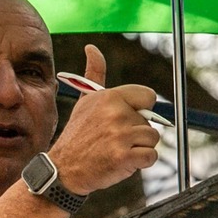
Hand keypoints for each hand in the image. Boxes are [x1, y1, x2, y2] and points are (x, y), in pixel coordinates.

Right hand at [46, 44, 159, 193]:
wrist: (65, 169)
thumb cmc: (79, 134)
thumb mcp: (85, 100)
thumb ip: (94, 73)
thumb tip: (91, 47)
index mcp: (110, 97)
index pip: (148, 96)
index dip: (140, 110)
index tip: (125, 119)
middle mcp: (116, 113)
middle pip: (150, 121)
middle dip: (136, 133)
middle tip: (114, 140)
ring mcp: (120, 135)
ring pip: (152, 139)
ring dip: (140, 148)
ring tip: (117, 150)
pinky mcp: (124, 157)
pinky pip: (151, 157)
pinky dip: (141, 163)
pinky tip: (122, 161)